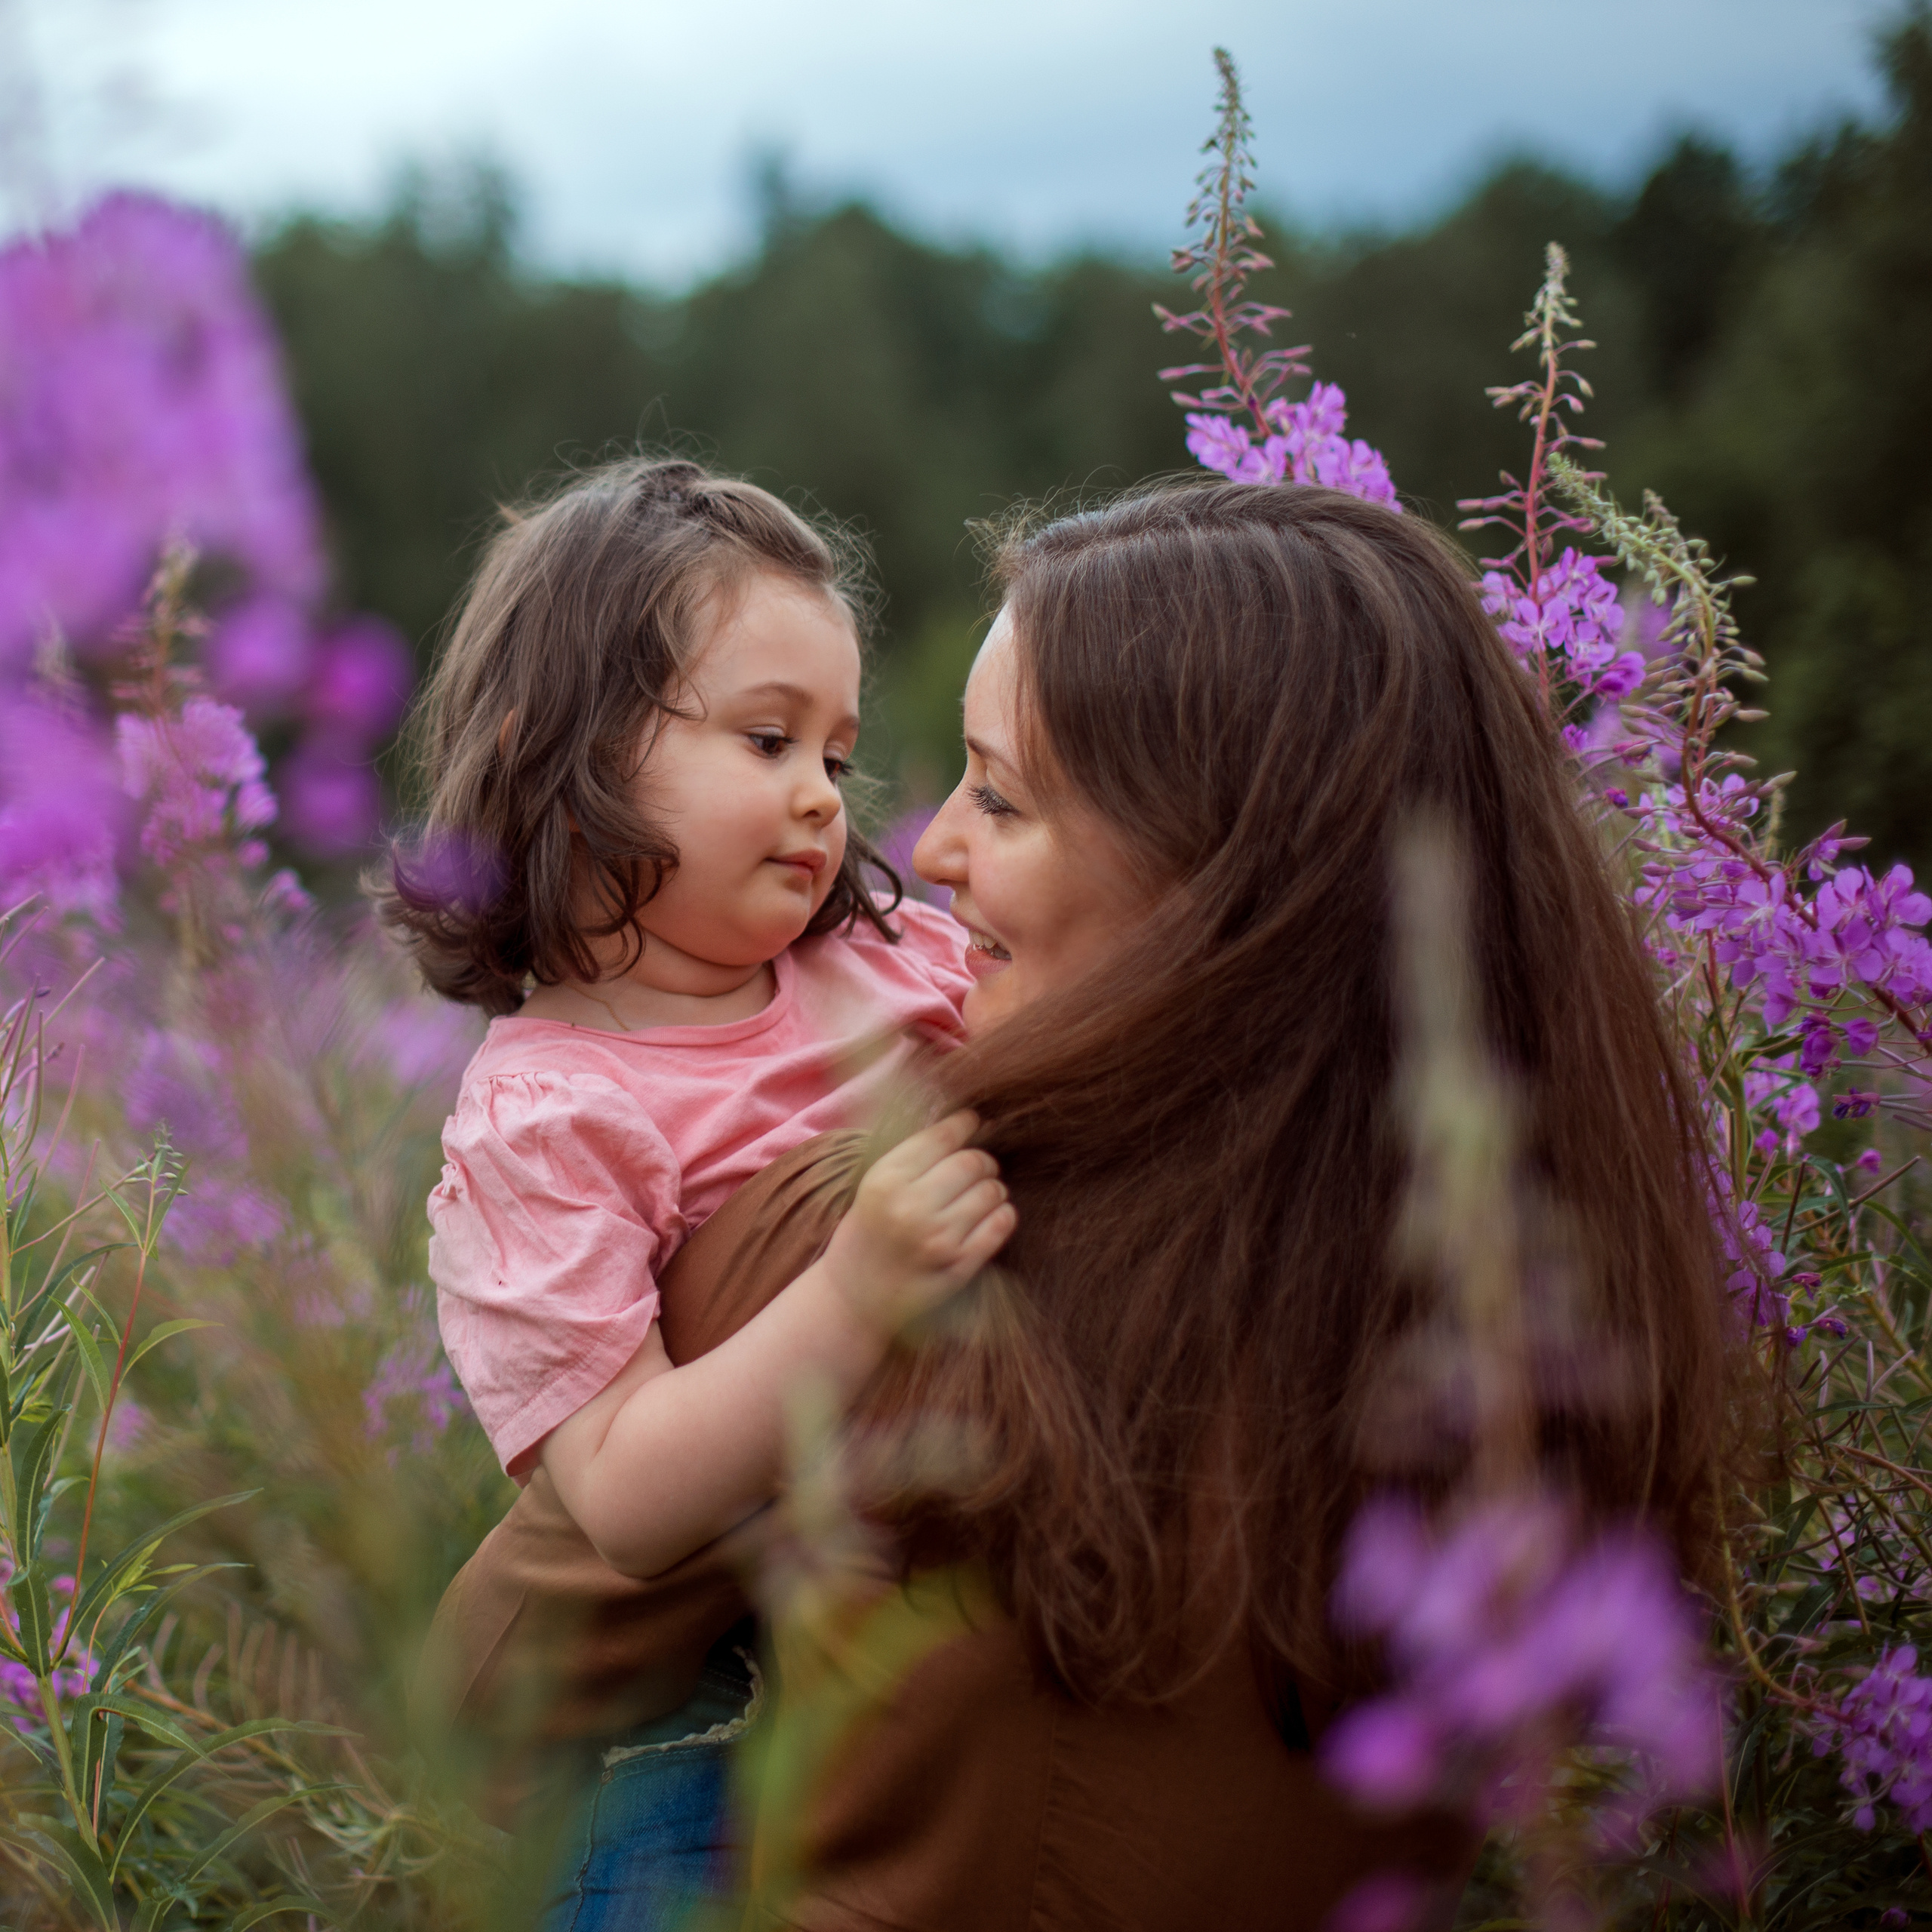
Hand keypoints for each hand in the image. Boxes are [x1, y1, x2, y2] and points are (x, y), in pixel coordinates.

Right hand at [820, 1109, 1014, 1329]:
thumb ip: (912, 1156)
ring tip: (978, 1196)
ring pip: (992, 1191)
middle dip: (981, 1160)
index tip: (971, 1121)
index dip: (963, 1124)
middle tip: (977, 1167)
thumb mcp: (874, 1186)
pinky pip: (1001, 1224)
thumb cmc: (867, 1233)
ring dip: (992, 1188)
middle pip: (972, 1162)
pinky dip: (1003, 1214)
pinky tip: (990, 1216)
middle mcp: (910, 1207)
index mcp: (885, 1180)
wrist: (853, 1298)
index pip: (941, 1137)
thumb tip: (963, 1120)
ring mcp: (937, 1239)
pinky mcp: (959, 1266)